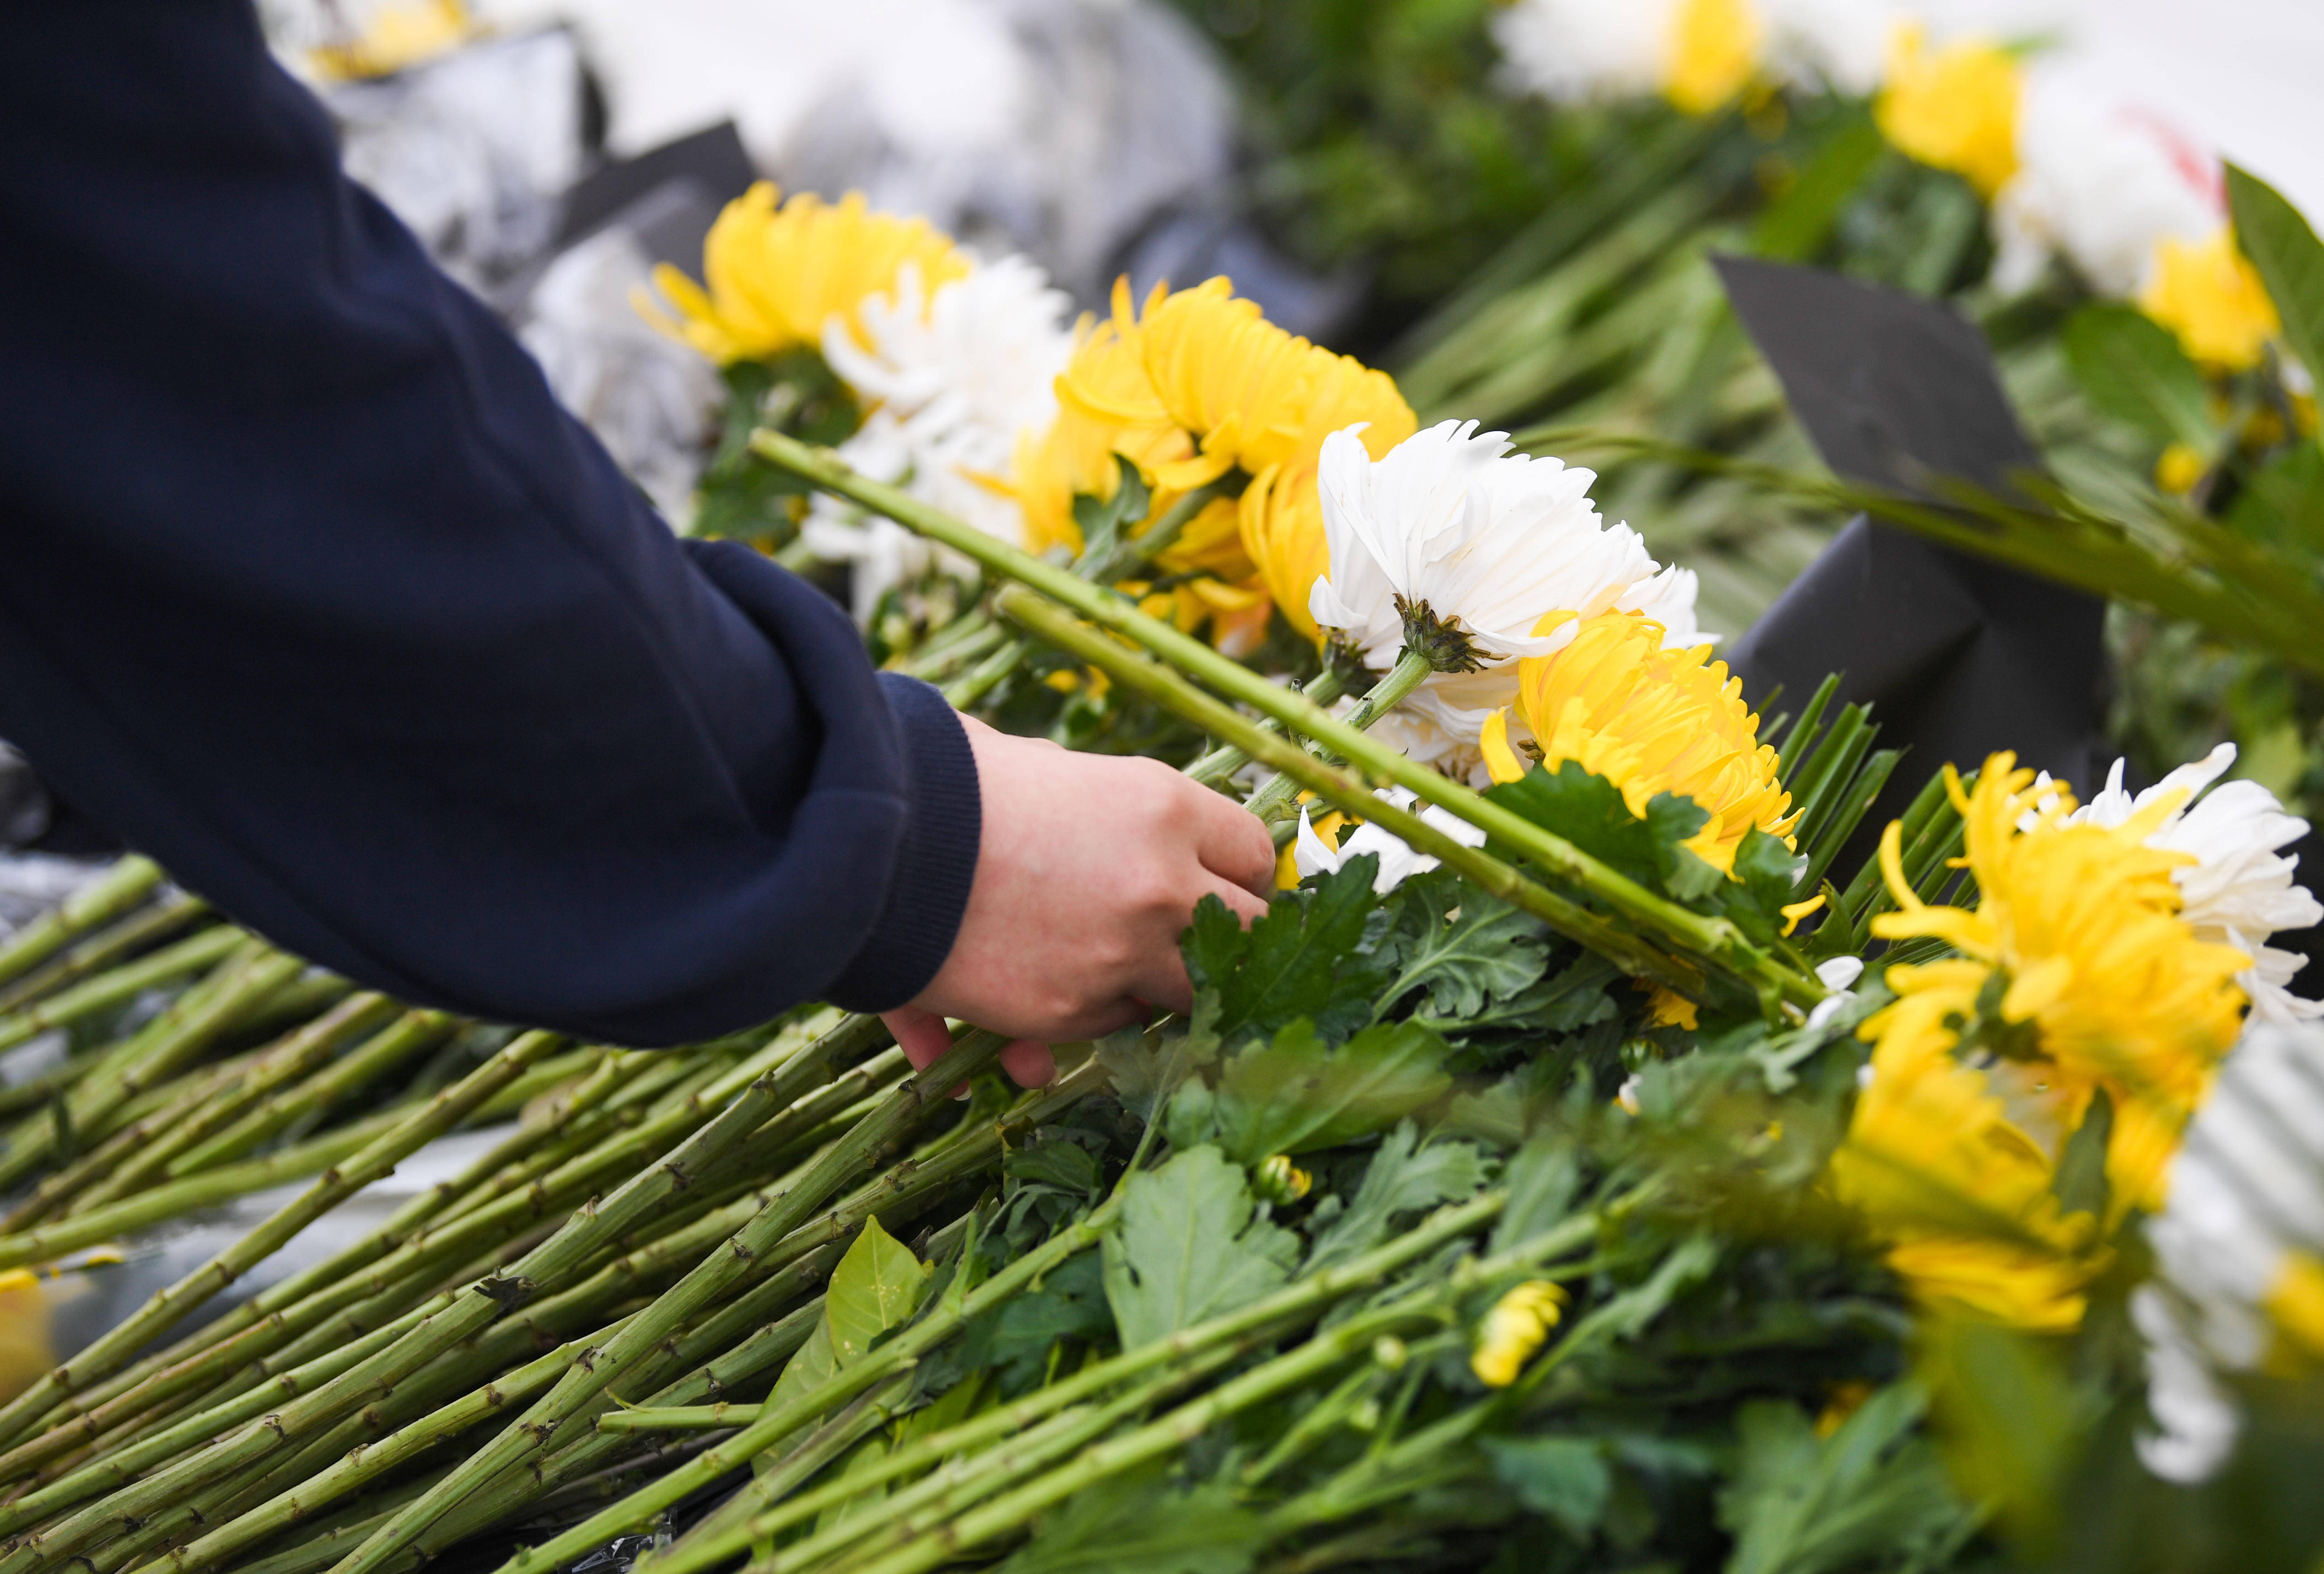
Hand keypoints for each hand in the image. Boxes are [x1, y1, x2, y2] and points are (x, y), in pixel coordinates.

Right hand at [882, 715, 1274, 1087]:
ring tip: (1109, 973)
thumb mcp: (1051, 769)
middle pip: (1249, 936)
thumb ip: (1115, 813)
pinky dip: (1080, 1028)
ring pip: (1185, 997)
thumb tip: (1154, 847)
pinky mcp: (1068, 1015)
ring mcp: (1120, 959)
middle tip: (1200, 945)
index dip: (1241, 874)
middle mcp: (1161, 887)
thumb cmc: (953, 785)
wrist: (867, 840)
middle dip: (1229, 944)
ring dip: (1157, 989)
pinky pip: (1106, 1032)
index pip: (1255, 854)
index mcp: (1164, 808)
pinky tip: (1043, 1012)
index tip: (1224, 884)